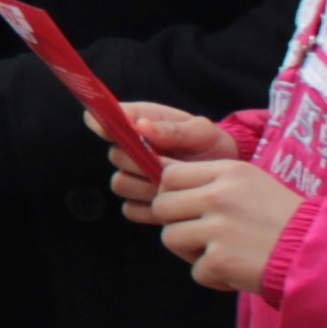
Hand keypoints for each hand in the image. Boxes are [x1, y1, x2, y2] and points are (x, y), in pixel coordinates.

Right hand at [103, 101, 243, 213]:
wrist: (223, 173)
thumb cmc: (210, 144)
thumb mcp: (201, 132)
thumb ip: (174, 129)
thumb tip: (141, 126)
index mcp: (139, 121)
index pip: (106, 118)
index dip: (103, 122)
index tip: (112, 129)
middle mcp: (129, 149)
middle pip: (115, 156)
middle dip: (141, 161)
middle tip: (168, 162)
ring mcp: (131, 177)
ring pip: (121, 184)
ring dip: (146, 186)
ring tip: (174, 182)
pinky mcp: (138, 203)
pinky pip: (131, 209)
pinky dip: (150, 208)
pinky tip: (171, 200)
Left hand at [137, 158, 300, 291]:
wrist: (318, 252)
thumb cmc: (282, 219)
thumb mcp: (250, 184)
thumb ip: (210, 181)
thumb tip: (162, 174)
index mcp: (228, 171)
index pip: (169, 175)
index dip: (171, 193)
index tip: (187, 207)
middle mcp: (219, 196)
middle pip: (162, 207)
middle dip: (176, 223)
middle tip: (203, 234)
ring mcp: (218, 228)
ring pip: (170, 238)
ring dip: (191, 251)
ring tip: (222, 251)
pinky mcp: (220, 259)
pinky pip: (195, 271)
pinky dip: (214, 277)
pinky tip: (237, 270)